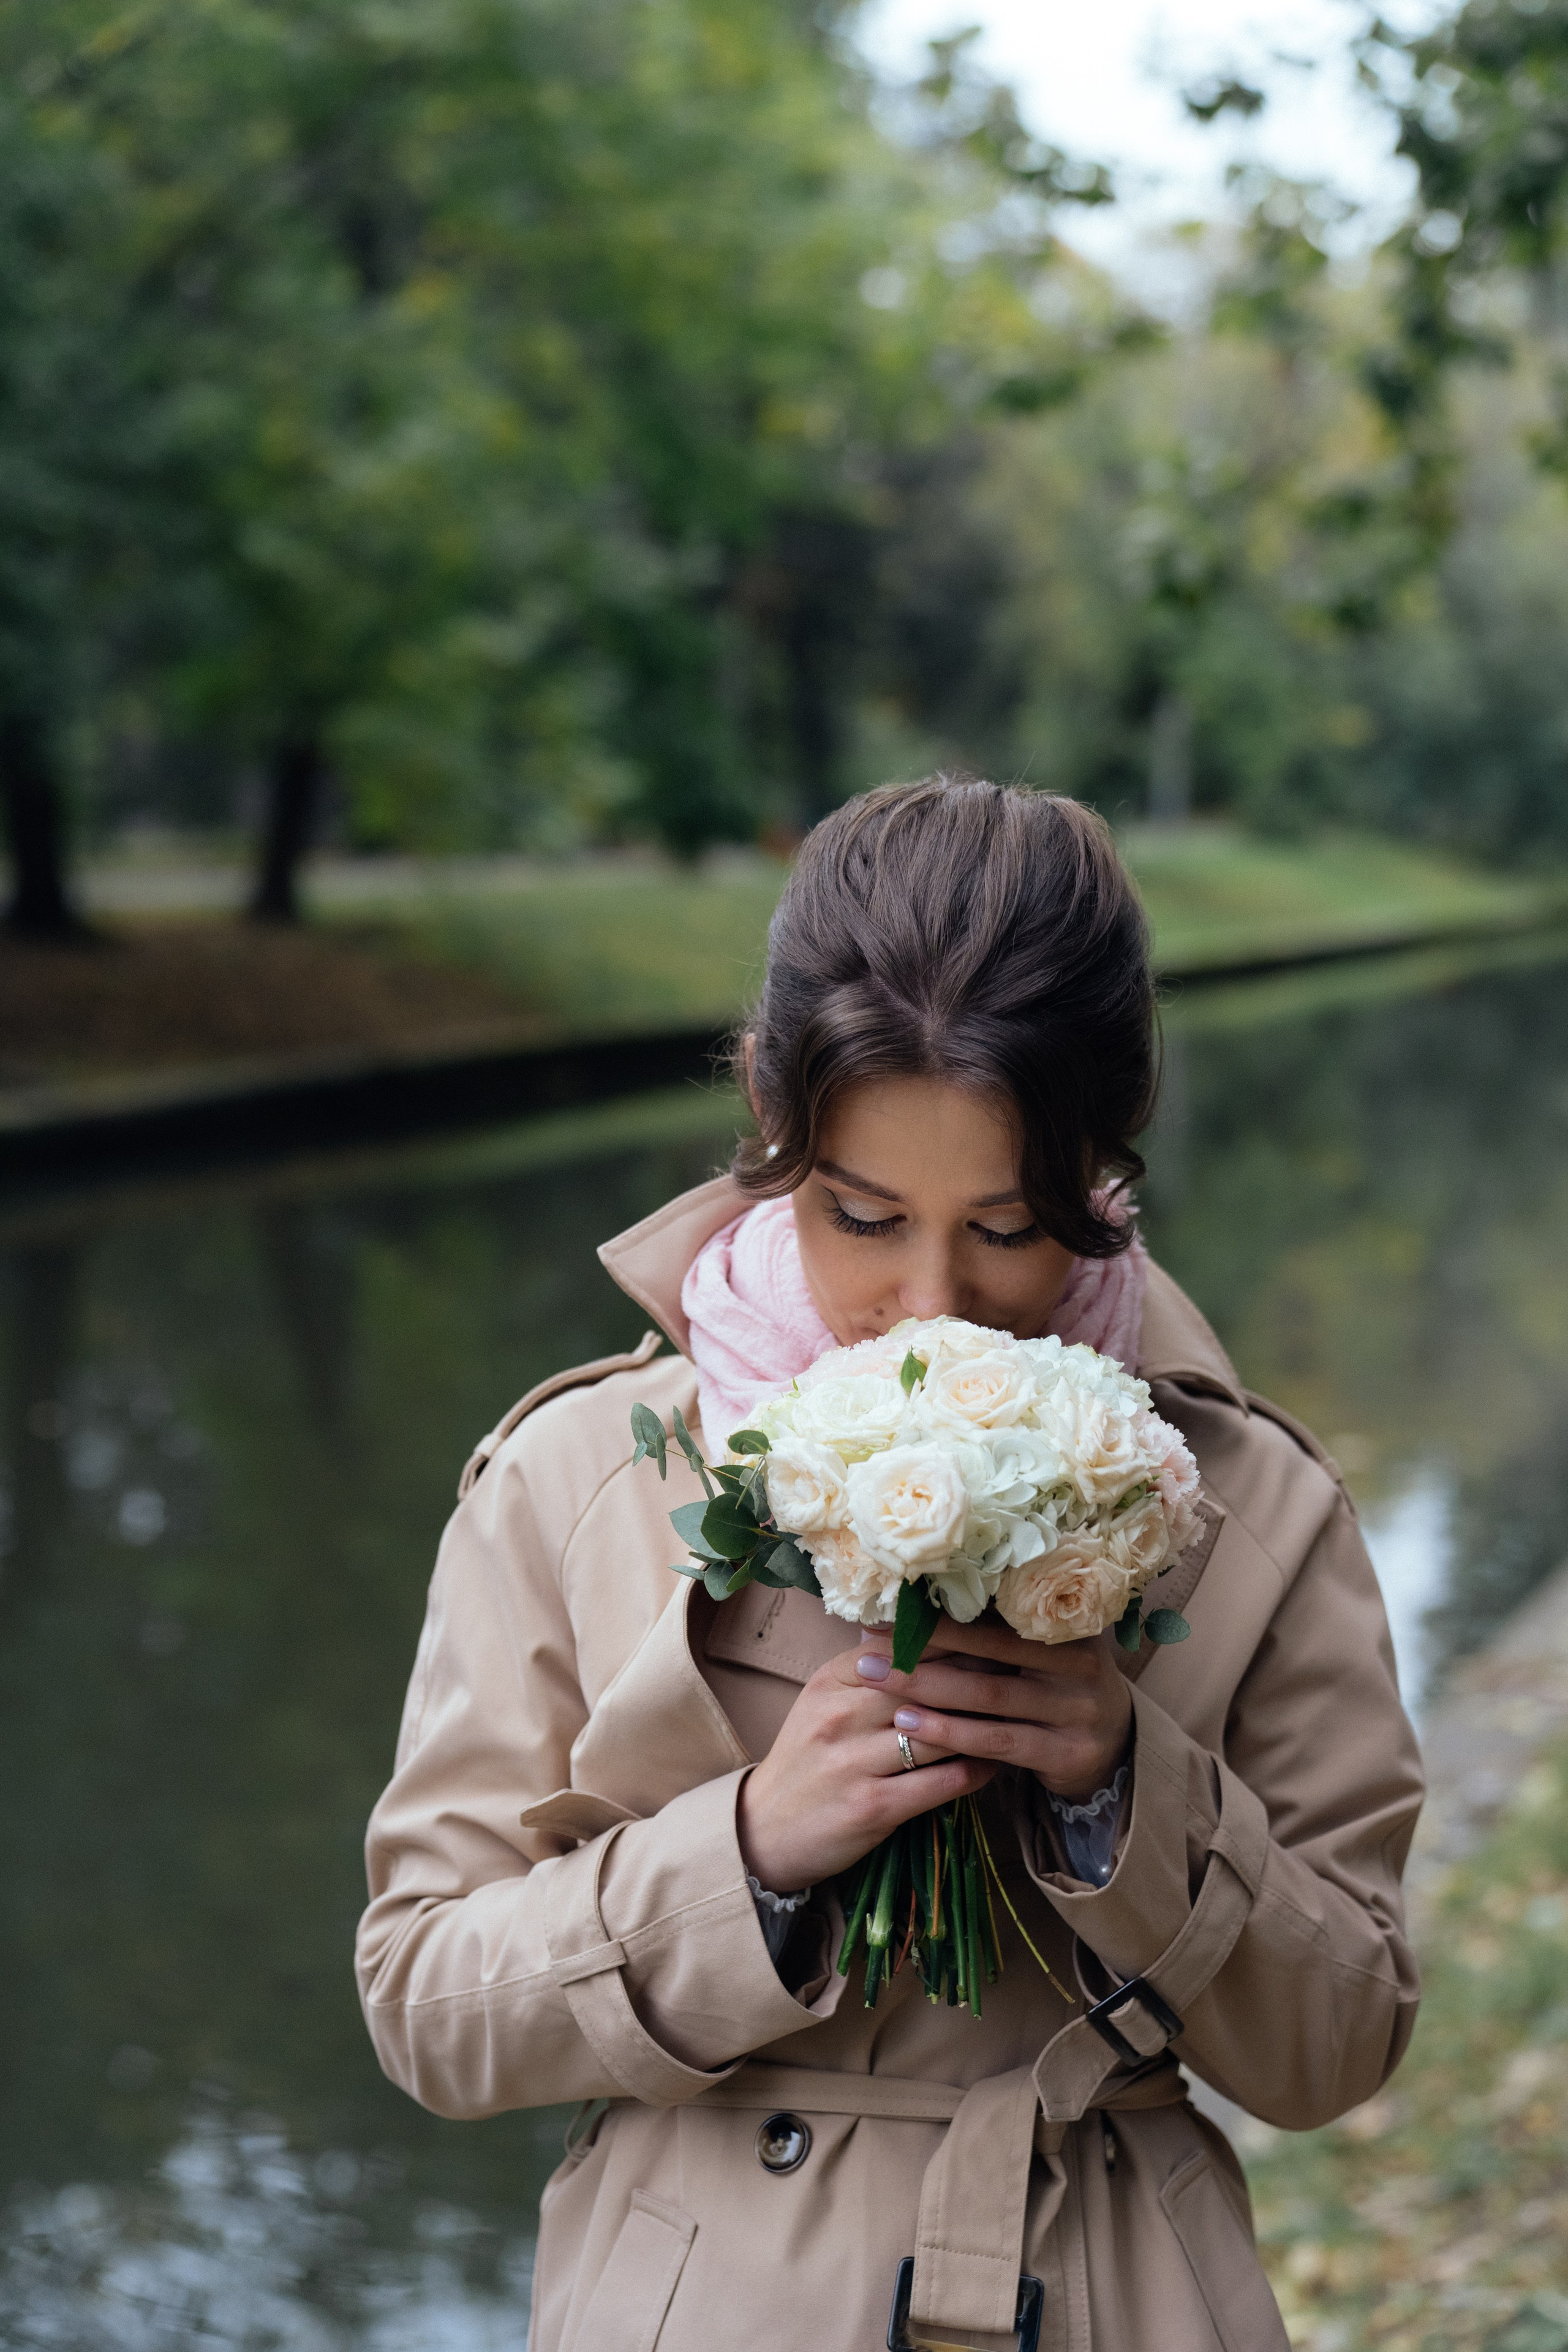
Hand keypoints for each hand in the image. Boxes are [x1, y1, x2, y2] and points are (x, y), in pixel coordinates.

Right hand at [736, 1646, 996, 1894]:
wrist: (766, 1829)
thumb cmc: (807, 1761)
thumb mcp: (825, 1703)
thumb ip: (869, 1671)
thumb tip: (921, 1628)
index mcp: (831, 1681)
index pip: (903, 1648)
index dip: (953, 1642)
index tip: (993, 1640)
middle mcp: (840, 1716)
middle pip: (926, 1685)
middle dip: (977, 1679)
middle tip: (1019, 1673)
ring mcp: (854, 1762)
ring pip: (938, 1732)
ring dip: (982, 1726)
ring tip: (1015, 1716)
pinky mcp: (873, 1808)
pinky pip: (941, 1782)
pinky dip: (975, 1771)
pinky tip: (994, 1763)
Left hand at [854, 1615, 1131, 1804]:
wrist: (1113, 1746)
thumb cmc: (1054, 1686)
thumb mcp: (1040, 1651)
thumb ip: (995, 1630)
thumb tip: (912, 1604)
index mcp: (1067, 1625)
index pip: (996, 1614)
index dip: (940, 1613)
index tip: (887, 1611)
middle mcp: (1078, 1663)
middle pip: (990, 1652)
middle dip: (925, 1649)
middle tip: (870, 1648)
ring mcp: (1076, 1710)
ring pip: (989, 1697)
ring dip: (929, 1690)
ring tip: (879, 1683)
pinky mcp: (1066, 1752)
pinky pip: (997, 1741)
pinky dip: (951, 1733)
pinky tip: (912, 1726)